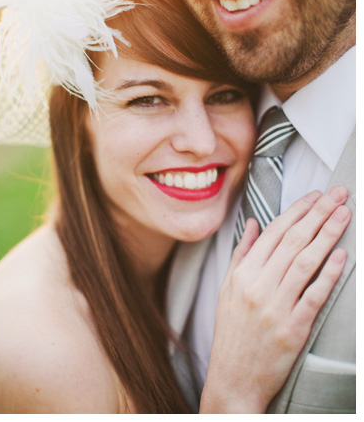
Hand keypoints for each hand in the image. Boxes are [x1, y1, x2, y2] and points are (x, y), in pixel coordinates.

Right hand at [201, 186, 349, 412]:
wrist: (233, 377)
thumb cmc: (232, 333)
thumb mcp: (227, 290)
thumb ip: (241, 255)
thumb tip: (256, 224)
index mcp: (241, 274)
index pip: (274, 234)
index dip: (297, 211)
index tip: (317, 195)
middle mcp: (257, 286)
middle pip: (292, 242)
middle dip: (318, 215)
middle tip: (339, 194)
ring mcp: (275, 307)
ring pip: (305, 263)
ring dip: (327, 236)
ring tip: (345, 215)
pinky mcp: (292, 328)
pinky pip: (313, 296)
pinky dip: (328, 275)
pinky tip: (342, 256)